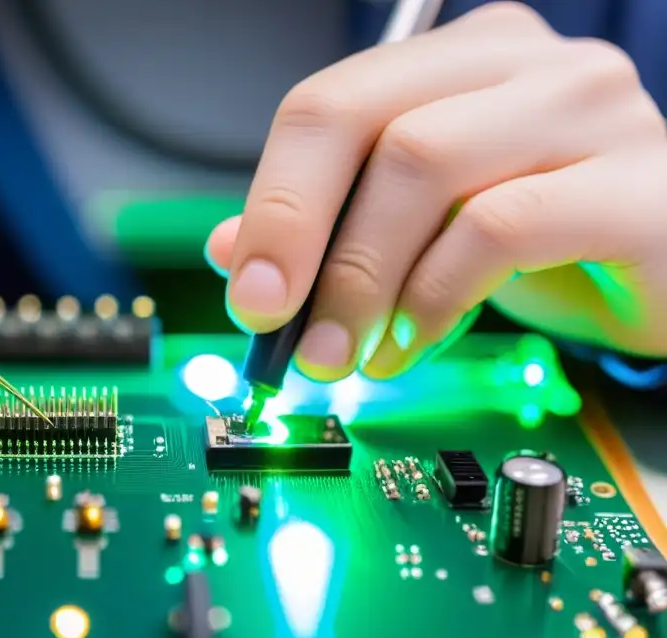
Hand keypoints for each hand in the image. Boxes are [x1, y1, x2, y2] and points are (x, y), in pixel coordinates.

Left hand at [205, 2, 666, 381]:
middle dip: (305, 239)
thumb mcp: (425, 231)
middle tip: (283, 331)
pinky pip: (500, 228)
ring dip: (365, 282)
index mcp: (460, 60)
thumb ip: (334, 229)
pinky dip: (436, 298)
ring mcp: (590, 111)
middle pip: (370, 124)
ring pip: (426, 167)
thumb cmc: (548, 241)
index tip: (248, 291)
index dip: (273, 201)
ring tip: (348, 352)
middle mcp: (526, 65)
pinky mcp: (636, 187)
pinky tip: (413, 343)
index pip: (330, 103)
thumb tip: (236, 253)